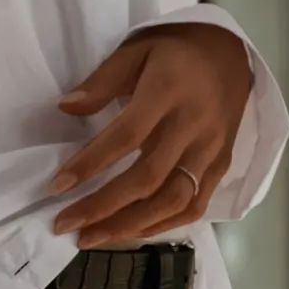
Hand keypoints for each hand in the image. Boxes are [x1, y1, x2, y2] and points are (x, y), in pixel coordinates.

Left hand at [48, 22, 252, 245]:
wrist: (230, 56)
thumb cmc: (174, 54)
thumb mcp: (135, 49)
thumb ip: (101, 81)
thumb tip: (65, 108)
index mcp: (169, 90)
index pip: (126, 136)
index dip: (91, 164)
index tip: (57, 186)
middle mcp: (194, 126)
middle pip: (147, 178)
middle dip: (102, 207)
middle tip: (64, 224)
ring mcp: (211, 151)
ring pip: (172, 201)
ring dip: (128, 225)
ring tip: (90, 238)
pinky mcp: (221, 167)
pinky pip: (193, 207)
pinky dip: (160, 225)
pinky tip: (128, 232)